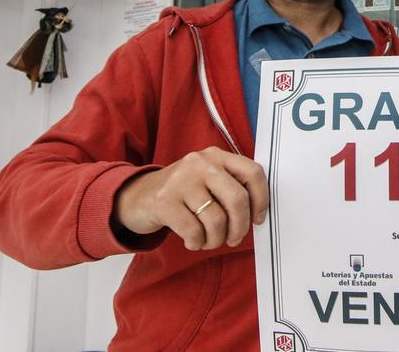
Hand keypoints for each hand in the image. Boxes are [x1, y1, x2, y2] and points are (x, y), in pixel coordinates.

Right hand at [114, 147, 268, 250]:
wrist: (137, 196)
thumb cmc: (181, 193)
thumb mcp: (207, 180)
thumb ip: (230, 188)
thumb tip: (257, 214)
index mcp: (216, 156)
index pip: (252, 172)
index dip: (261, 199)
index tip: (258, 219)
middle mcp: (200, 163)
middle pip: (237, 199)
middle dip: (240, 227)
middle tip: (234, 238)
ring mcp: (181, 180)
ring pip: (216, 220)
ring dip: (216, 239)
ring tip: (208, 241)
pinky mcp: (164, 201)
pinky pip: (194, 231)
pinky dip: (197, 243)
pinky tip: (192, 241)